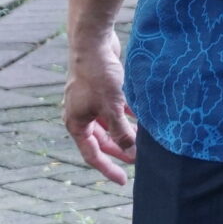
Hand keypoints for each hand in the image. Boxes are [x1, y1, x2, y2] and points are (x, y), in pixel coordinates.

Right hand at [62, 26, 137, 184]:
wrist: (93, 41)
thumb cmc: (98, 74)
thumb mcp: (111, 107)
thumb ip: (122, 132)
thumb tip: (132, 153)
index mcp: (76, 123)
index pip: (92, 154)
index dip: (108, 168)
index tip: (122, 181)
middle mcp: (81, 114)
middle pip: (102, 141)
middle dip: (121, 150)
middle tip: (139, 161)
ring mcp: (91, 102)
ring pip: (110, 124)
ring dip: (126, 132)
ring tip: (146, 141)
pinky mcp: (102, 89)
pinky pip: (115, 109)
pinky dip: (128, 115)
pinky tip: (144, 118)